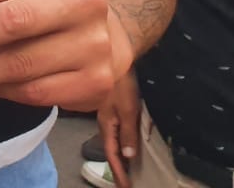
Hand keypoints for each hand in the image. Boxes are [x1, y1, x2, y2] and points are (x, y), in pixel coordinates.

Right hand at [99, 73, 141, 187]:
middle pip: (110, 151)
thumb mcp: (127, 110)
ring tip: (129, 170)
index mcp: (106, 125)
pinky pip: (116, 133)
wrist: (115, 58)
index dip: (118, 173)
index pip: (112, 155)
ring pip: (113, 142)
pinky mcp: (114, 109)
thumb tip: (128, 157)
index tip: (125, 187)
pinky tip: (128, 145)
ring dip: (120, 157)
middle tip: (127, 182)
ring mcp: (108, 116)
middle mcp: (105, 123)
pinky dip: (122, 144)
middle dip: (117, 169)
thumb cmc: (121, 83)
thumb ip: (128, 133)